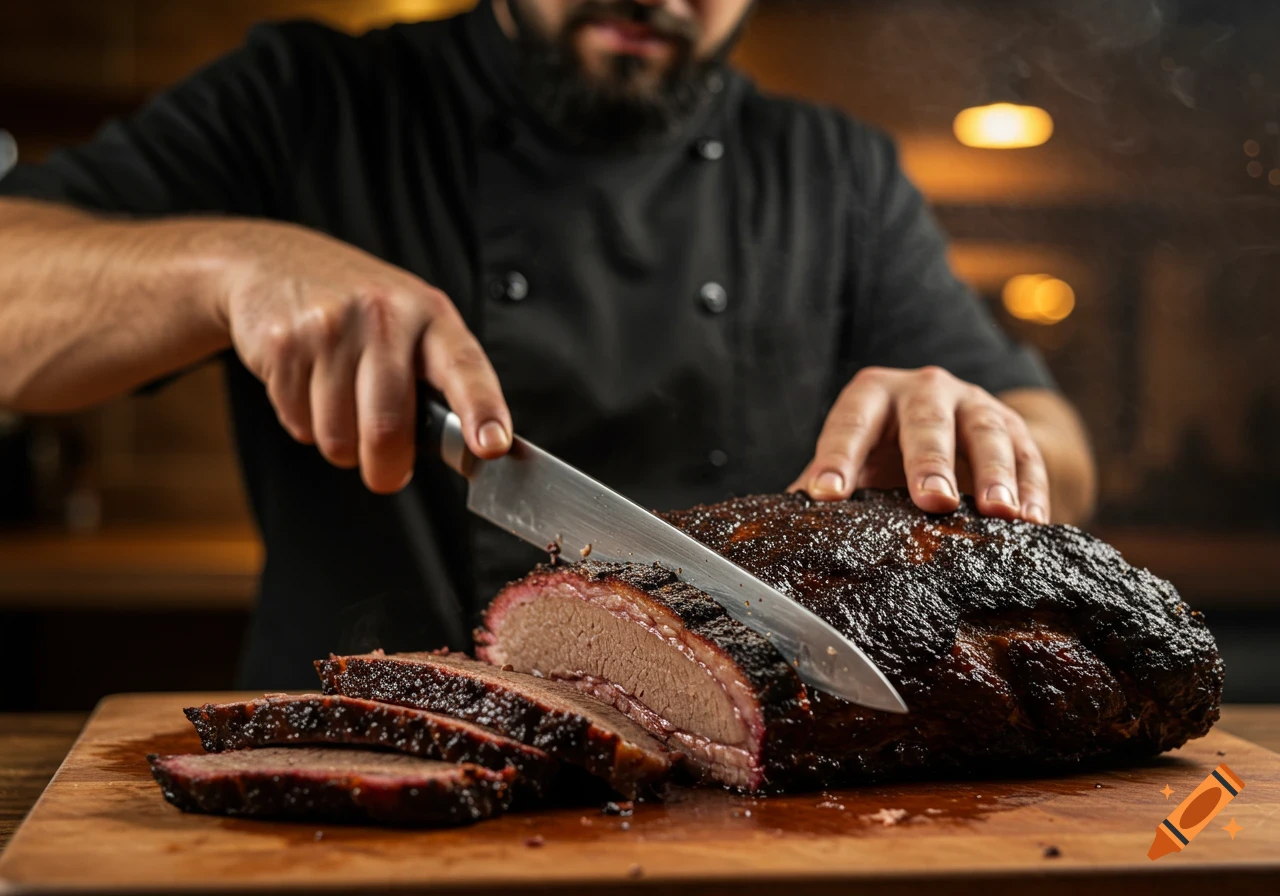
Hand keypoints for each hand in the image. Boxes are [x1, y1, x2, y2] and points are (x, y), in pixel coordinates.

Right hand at [213, 221, 510, 493]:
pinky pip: (298, 423)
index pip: (464, 368)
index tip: (492, 447)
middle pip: (387, 427)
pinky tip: (307, 387)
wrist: (275, 261)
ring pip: (337, 438)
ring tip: (340, 407)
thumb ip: (437, 381)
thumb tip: (465, 449)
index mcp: (430, 314)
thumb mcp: (411, 326)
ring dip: (341, 445)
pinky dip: (304, 423)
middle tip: (387, 473)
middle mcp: (383, 314)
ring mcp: (329, 327)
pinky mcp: (283, 343)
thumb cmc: (359, 311)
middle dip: (387, 469)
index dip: (481, 410)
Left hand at [789, 366, 1048, 522]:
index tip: (826, 495)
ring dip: (993, 472)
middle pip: (926, 419)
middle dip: (930, 459)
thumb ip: (821, 486)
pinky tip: (1032, 522)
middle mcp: (924, 389)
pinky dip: (1033, 488)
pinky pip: (1028, 455)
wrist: (954, 427)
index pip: (850, 422)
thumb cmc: (884, 451)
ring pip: (986, 431)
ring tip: (998, 511)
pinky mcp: (1016, 428)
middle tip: (932, 500)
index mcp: (872, 395)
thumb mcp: (852, 459)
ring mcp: (974, 404)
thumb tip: (780, 530)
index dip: (837, 457)